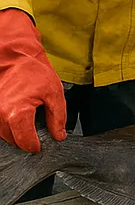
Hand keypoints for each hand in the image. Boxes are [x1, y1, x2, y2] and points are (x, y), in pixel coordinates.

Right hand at [0, 8, 66, 152]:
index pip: (25, 141)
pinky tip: (18, 119)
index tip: (41, 146)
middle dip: (26, 140)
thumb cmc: (34, 73)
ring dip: (16, 134)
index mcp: (18, 112)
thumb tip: (59, 135)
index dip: (35, 146)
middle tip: (38, 135)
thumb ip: (58, 117)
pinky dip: (8, 126)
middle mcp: (1, 115)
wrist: (14, 58)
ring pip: (4, 135)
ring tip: (29, 123)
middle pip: (13, 140)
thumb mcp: (54, 93)